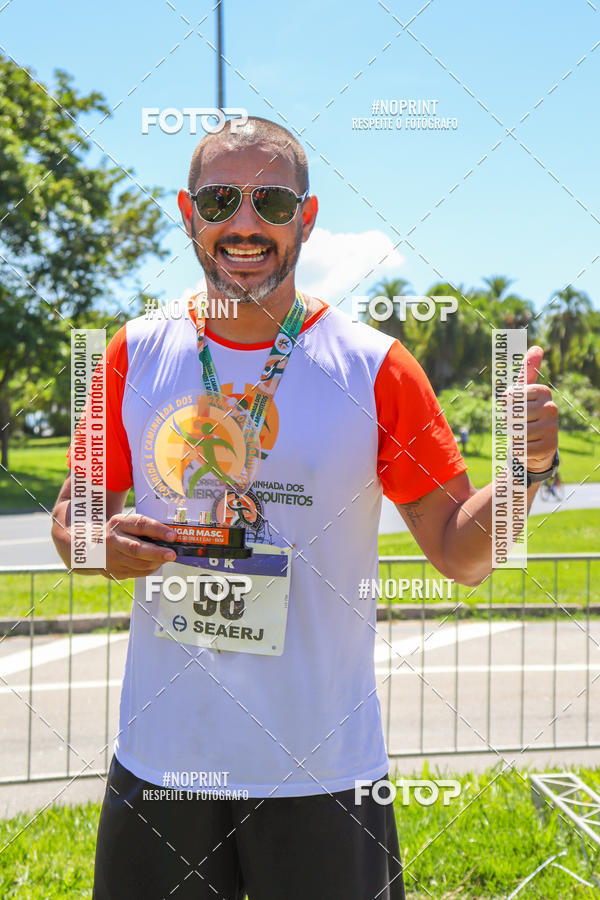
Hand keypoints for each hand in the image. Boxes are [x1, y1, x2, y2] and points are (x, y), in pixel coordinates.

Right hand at [101, 513, 176, 579]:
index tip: (173, 536)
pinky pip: (137, 572)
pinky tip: (156, 563)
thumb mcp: (127, 523)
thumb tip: (170, 537)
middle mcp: (112, 540)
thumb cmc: (118, 532)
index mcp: (118, 523)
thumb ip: (145, 528)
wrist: (92, 546)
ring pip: (139, 564)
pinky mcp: (114, 571)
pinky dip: (150, 569)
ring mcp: (111, 558)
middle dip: (157, 553)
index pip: (140, 525)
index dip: (158, 530)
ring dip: (156, 562)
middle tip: (172, 554)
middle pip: (137, 549)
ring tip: (167, 558)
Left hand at [508, 346, 558, 473]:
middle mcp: (552, 407)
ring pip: (517, 432)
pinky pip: (521, 448)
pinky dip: (518, 449)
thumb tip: (538, 347)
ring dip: (513, 435)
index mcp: (543, 391)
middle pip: (514, 414)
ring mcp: (552, 427)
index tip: (512, 406)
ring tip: (522, 434)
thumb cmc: (525, 414)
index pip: (511, 397)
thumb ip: (527, 371)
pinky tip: (527, 446)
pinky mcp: (549, 447)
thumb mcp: (523, 392)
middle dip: (509, 421)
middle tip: (517, 422)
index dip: (506, 404)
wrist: (535, 444)